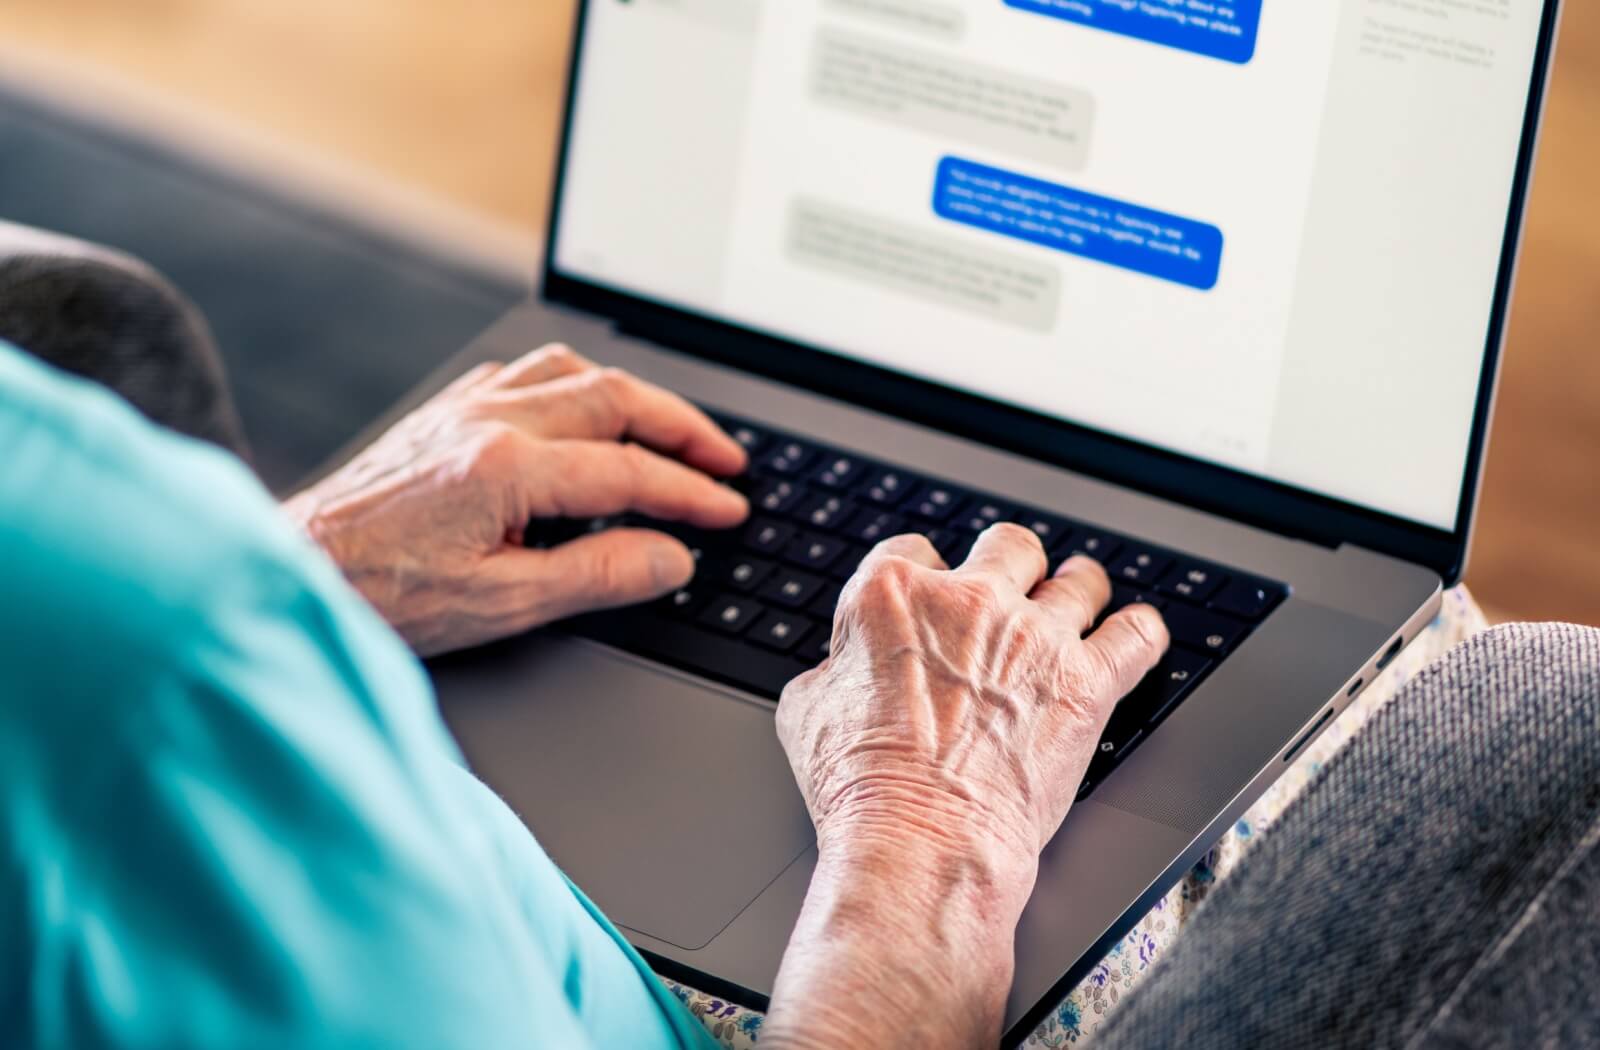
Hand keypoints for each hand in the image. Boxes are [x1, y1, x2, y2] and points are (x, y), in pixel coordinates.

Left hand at [283, 345, 748, 655]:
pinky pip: (525, 372)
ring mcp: (463, 408)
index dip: (689, 492)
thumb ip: (597, 575)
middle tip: (726, 460)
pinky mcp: (443, 412)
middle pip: (614, 397)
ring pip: (572, 370)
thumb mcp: (502, 603)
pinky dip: (575, 384)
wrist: (295, 570)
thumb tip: (670, 558)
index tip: (727, 510)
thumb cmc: (383, 594)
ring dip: (633, 396)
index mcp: (505, 469)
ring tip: (672, 429)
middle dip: (682, 427)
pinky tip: (586, 409)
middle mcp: (488, 421)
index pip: (628, 471)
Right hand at [762, 525, 1166, 1049]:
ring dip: (1077, 590)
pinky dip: (1138, 634)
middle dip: (1009, 566)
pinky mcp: (1085, 683)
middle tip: (1010, 589)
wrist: (920, 841)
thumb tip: (845, 670)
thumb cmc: (859, 787)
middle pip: (1007, 546)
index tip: (932, 593)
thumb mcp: (806, 712)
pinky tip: (1133, 637)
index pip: (914, 551)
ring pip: (1078, 581)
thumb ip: (834, 668)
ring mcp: (1034, 638)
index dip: (925, 574)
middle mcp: (969, 601)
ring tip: (1078, 598)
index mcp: (892, 594)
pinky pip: (1137, 635)